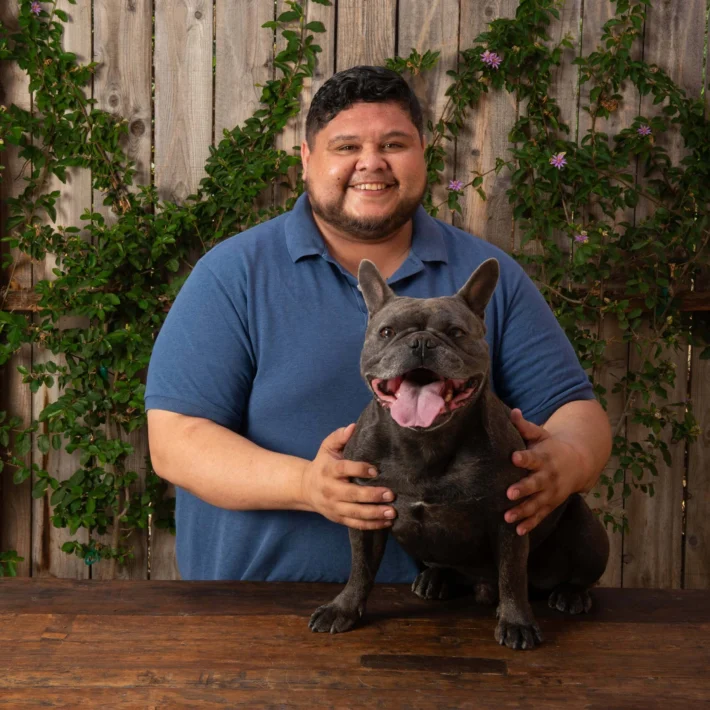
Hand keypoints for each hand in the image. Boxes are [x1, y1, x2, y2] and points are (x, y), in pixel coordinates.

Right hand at [301, 423, 396, 529]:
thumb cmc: (323, 464)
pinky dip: (371, 525)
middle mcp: (330, 490)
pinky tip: (386, 523)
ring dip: (374, 514)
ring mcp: (334, 506)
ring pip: (355, 512)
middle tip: (390, 494)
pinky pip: (356, 524)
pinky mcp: (338, 518)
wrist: (305, 488)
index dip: (359, 469)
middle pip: (351, 494)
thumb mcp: (327, 447)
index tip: (376, 470)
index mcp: (328, 470)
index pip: (344, 469)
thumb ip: (339, 437)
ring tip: (392, 512)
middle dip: (372, 496)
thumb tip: (353, 427)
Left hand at [505, 409, 582, 535]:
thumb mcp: (541, 434)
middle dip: (523, 488)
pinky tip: (518, 531)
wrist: (579, 462)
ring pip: (537, 503)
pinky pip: (541, 516)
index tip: (513, 458)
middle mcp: (549, 476)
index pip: (533, 457)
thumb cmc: (552, 446)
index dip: (524, 458)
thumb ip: (525, 426)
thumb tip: (512, 411)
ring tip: (507, 517)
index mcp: (545, 457)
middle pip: (535, 483)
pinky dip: (531, 524)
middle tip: (509, 492)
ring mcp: (551, 492)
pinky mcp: (550, 504)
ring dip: (523, 511)